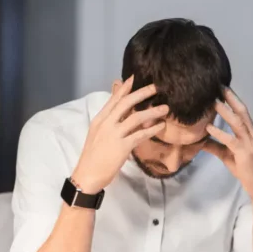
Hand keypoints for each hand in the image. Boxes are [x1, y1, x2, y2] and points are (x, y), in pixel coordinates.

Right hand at [71, 76, 168, 192]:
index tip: (135, 77)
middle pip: (126, 103)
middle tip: (156, 87)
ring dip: (152, 111)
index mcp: (100, 120)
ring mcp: (114, 135)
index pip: (114, 99)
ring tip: (165, 108)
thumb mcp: (98, 134)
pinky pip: (140, 135)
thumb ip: (110, 121)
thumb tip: (120, 112)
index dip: (125, 88)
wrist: (87, 175)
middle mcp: (106, 124)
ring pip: (136, 117)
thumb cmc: (93, 156)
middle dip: (142, 93)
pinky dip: (152, 129)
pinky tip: (161, 126)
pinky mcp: (122, 147)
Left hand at [202, 88, 252, 205]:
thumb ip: (216, 146)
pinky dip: (220, 133)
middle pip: (242, 111)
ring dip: (225, 111)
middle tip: (218, 85)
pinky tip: (209, 128)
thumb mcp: (228, 155)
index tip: (221, 87)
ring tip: (213, 101)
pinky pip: (231, 140)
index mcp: (250, 131)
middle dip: (231, 97)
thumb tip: (200, 139)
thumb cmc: (246, 169)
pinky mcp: (244, 153)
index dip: (232, 98)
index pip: (242, 111)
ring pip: (237, 122)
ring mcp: (250, 142)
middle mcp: (252, 133)